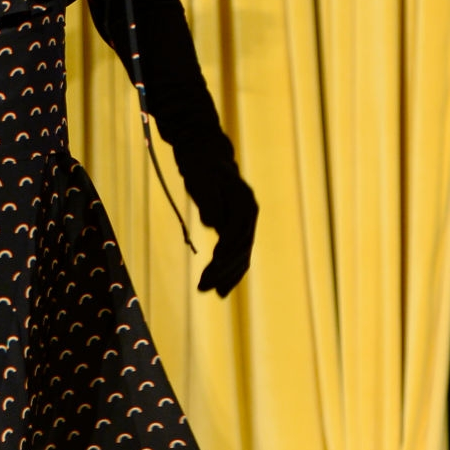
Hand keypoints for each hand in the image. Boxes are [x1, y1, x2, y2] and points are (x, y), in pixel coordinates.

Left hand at [195, 172, 257, 296]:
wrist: (205, 158)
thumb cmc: (201, 166)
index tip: (214, 261)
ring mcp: (245, 225)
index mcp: (244, 201)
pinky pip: (237, 257)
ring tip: (206, 291)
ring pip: (240, 257)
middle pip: (241, 248)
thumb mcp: (200, 177)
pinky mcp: (236, 233)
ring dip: (224, 276)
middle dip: (223, 269)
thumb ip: (208, 199)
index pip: (238, 230)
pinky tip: (220, 291)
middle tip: (202, 286)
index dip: (227, 247)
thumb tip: (213, 223)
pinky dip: (230, 274)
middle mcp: (249, 215)